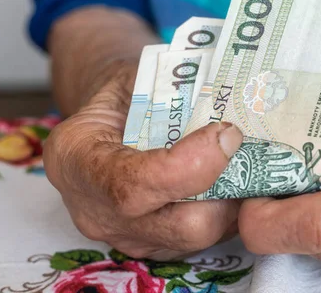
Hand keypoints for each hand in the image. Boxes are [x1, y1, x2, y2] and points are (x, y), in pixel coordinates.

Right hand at [44, 65, 243, 260]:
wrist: (108, 122)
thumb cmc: (122, 94)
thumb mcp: (135, 76)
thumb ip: (172, 88)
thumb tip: (230, 94)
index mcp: (77, 159)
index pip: (135, 185)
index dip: (193, 164)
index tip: (227, 132)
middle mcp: (96, 211)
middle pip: (182, 226)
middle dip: (226, 189)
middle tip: (243, 149)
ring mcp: (126, 236)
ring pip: (200, 238)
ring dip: (232, 201)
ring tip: (242, 161)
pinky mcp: (154, 245)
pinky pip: (203, 241)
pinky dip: (226, 211)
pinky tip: (230, 179)